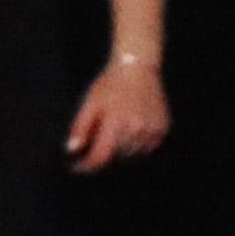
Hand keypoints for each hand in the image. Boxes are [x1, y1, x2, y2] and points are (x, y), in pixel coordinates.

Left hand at [66, 53, 172, 171]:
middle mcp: (136, 128)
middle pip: (115, 158)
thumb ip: (80, 128)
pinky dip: (136, 147)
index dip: (87, 166)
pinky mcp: (162, 128)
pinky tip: (130, 132)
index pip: (100, 157)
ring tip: (114, 135)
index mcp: (116, 122)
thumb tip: (72, 150)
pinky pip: (147, 148)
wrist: (138, 68)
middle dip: (102, 156)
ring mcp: (151, 129)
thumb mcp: (90, 103)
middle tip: (94, 145)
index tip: (78, 167)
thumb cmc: (110, 84)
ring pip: (132, 156)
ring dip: (119, 153)